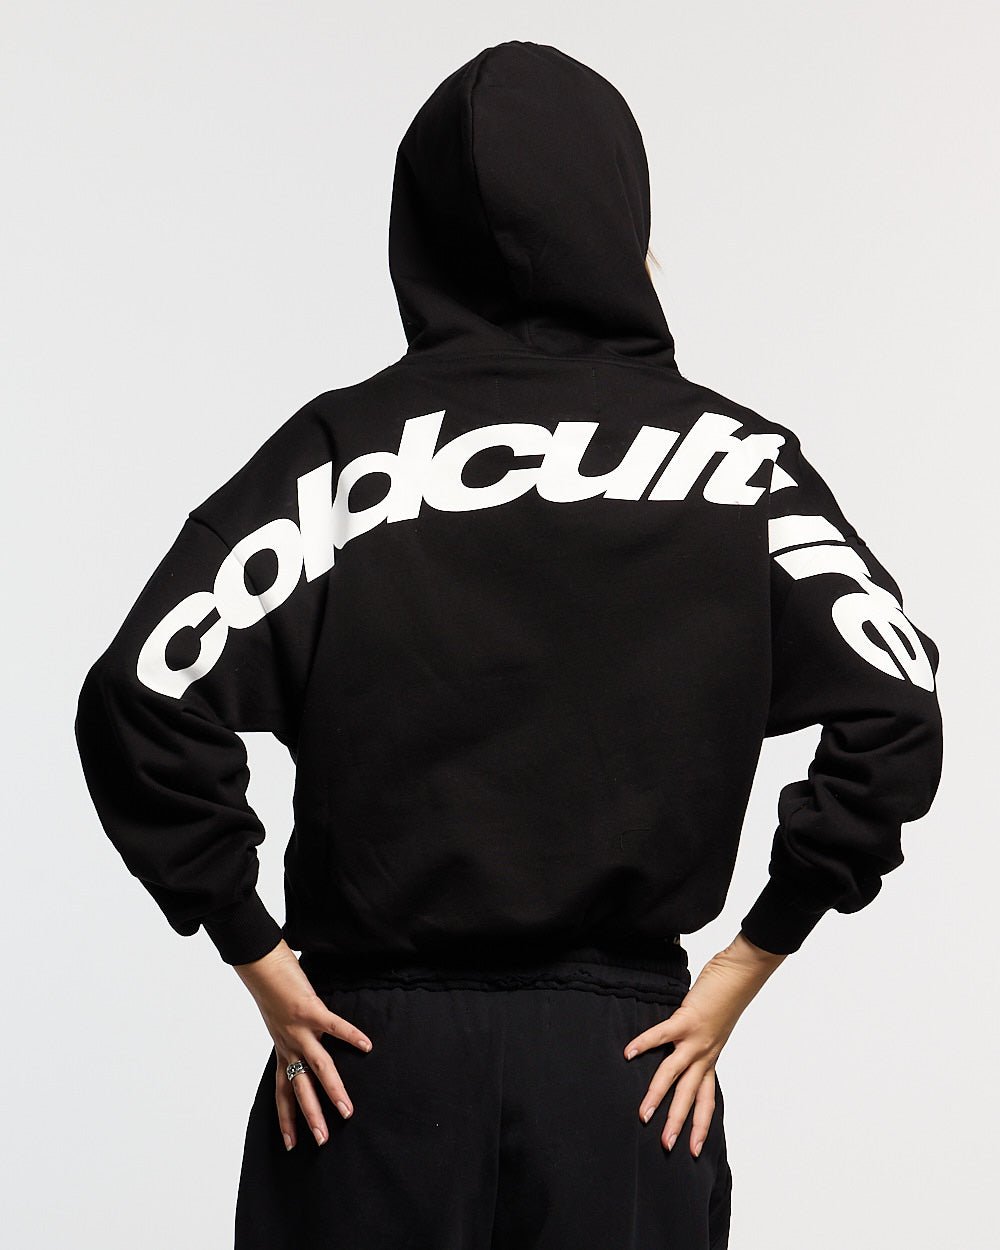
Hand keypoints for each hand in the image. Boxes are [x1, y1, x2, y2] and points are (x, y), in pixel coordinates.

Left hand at [233, 940, 373, 1149]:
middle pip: (300, 1088)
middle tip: (321, 1142)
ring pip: (317, 1067)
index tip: (289, 1145)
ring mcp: (299, 1029)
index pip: (282, 1091)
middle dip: (311, 1116)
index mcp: (282, 1049)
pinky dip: (351, 1035)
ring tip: (346, 1111)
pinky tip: (367, 1045)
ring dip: (332, 1091)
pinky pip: (334, 1026)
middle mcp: (289, 1044)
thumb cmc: (272, 990)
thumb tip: (311, 1042)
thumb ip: (295, 1035)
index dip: (286, 1118)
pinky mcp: (310, 1009)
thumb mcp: (280, 1020)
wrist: (260, 966)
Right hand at [622, 932, 786, 1155]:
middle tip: (667, 1147)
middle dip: (678, 1123)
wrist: (742, 974)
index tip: (693, 1151)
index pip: (707, 1100)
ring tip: (643, 1114)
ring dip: (658, 1096)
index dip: (700, 1126)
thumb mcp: (714, 1027)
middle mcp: (705, 1054)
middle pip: (690, 1096)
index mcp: (711, 1057)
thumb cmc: (727, 996)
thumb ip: (698, 1040)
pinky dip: (644, 1044)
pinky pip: (661, 1036)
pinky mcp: (687, 1019)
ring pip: (675, 1075)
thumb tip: (682, 1044)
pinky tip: (628, 1053)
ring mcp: (696, 1039)